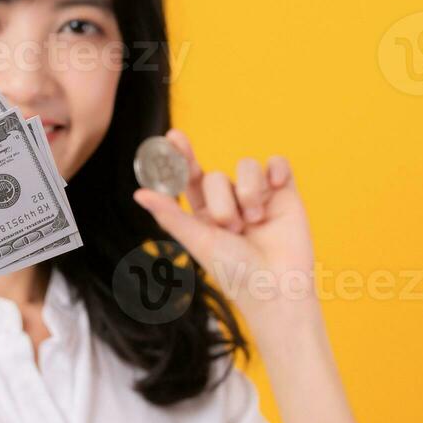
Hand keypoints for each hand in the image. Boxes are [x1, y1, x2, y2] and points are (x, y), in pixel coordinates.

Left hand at [132, 129, 318, 329]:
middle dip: (221, 202)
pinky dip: (275, 170)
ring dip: (249, 193)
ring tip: (254, 221)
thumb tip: (138, 194)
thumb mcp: (198, 240)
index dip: (180, 156)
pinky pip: (276, 163)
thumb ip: (170, 215)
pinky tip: (276, 186)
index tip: (172, 136)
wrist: (276, 286)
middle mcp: (229, 200)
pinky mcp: (284, 193)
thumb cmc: (233, 270)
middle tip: (231, 227)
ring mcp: (257, 195)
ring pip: (246, 167)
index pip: (188, 176)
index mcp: (203, 213)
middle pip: (217, 176)